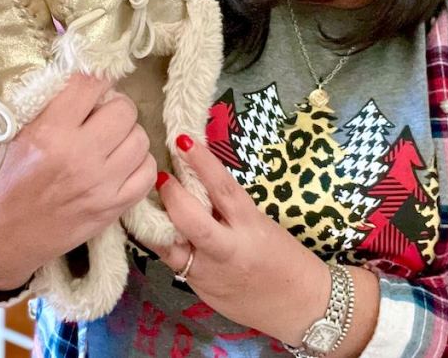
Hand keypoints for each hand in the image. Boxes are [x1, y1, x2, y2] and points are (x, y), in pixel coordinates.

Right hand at [0, 73, 156, 289]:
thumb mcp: (7, 134)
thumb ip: (44, 106)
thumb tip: (81, 77)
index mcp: (47, 132)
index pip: (90, 83)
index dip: (95, 75)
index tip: (92, 81)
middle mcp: (79, 156)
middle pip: (124, 109)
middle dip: (113, 105)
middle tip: (98, 114)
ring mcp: (100, 185)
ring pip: (140, 138)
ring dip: (127, 134)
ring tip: (107, 140)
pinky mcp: (112, 209)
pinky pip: (148, 172)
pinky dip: (138, 163)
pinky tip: (119, 164)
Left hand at [146, 134, 378, 353]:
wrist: (302, 306)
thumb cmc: (285, 258)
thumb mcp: (261, 226)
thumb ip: (229, 211)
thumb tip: (197, 187)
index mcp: (251, 225)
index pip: (223, 188)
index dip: (202, 163)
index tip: (183, 141)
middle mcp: (229, 249)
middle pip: (191, 220)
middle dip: (172, 197)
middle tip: (161, 177)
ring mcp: (210, 273)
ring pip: (172, 247)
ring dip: (155, 224)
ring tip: (145, 205)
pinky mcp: (200, 290)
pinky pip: (174, 264)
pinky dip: (163, 246)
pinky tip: (155, 232)